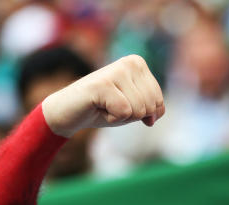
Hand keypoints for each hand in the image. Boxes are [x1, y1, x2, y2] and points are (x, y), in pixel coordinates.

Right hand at [41, 55, 164, 137]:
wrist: (68, 112)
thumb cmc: (103, 109)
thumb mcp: (134, 109)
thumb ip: (152, 109)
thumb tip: (154, 116)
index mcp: (139, 64)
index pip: (159, 103)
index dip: (141, 114)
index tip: (121, 104)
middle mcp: (130, 62)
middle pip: (150, 106)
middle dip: (132, 115)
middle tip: (111, 106)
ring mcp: (116, 71)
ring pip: (139, 110)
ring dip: (120, 117)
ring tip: (104, 106)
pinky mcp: (103, 84)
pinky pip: (124, 112)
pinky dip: (111, 119)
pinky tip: (98, 108)